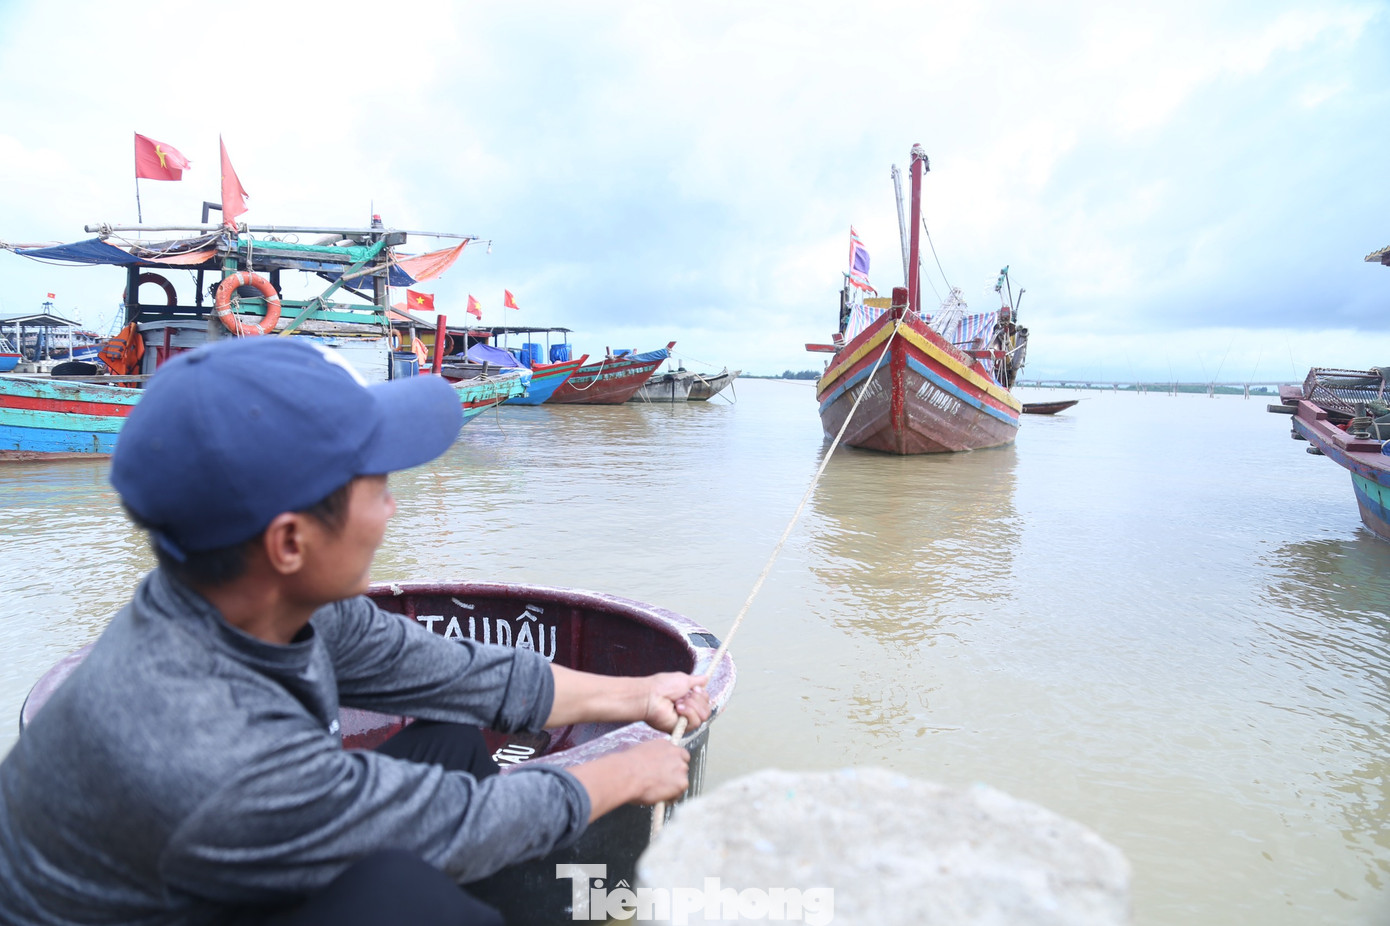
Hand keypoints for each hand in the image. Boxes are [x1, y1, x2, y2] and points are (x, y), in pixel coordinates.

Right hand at [569, 738, 693, 818]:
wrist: (626, 774)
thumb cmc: (626, 766)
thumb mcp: (640, 753)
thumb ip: (652, 757)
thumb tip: (650, 766)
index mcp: (665, 744)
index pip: (678, 754)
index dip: (673, 764)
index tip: (667, 771)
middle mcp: (675, 753)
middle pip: (682, 766)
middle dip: (675, 775)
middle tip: (663, 783)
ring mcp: (680, 768)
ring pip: (682, 780)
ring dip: (674, 786)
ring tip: (659, 792)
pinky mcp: (681, 782)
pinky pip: (679, 793)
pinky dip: (672, 797)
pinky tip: (660, 798)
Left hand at [642, 672, 709, 733]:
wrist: (650, 696)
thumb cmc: (661, 686)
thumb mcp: (683, 679)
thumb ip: (696, 680)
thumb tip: (705, 678)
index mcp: (687, 698)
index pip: (705, 700)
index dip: (702, 694)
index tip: (693, 689)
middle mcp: (687, 709)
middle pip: (706, 709)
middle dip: (697, 700)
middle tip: (684, 696)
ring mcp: (684, 720)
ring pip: (703, 716)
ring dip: (692, 706)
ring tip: (678, 702)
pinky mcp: (681, 728)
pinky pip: (695, 722)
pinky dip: (688, 713)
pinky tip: (678, 708)